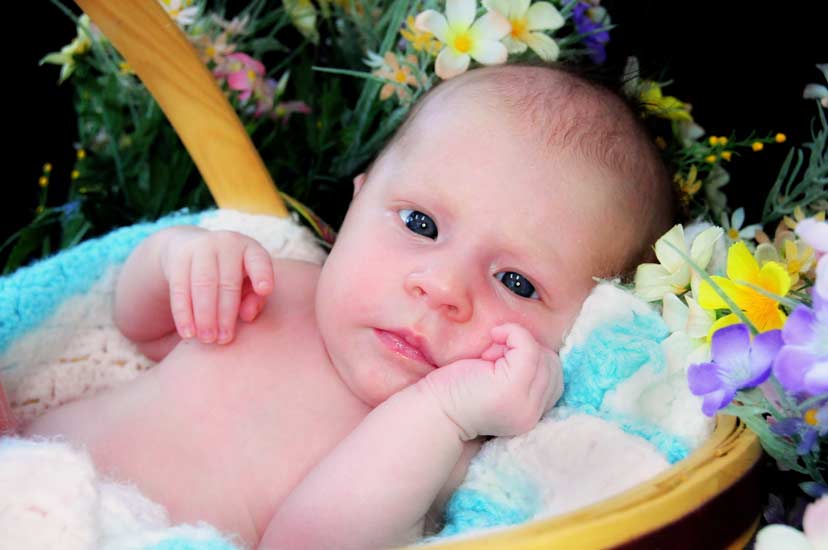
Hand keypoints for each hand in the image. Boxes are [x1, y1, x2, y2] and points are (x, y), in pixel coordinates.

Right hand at [161, 228, 274, 343]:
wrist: (193, 247)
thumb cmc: (232, 273)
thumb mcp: (248, 281)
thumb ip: (255, 299)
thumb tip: (247, 316)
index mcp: (250, 249)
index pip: (259, 260)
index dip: (262, 274)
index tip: (265, 290)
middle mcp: (226, 243)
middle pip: (227, 282)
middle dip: (226, 314)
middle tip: (224, 340)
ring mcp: (201, 247)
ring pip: (202, 285)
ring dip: (204, 316)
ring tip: (207, 339)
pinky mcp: (178, 258)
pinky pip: (180, 288)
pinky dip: (183, 313)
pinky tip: (188, 332)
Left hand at [420, 323, 562, 439]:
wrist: (432, 411)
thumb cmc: (457, 392)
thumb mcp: (498, 385)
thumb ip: (523, 376)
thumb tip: (535, 345)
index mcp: (531, 415)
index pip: (553, 377)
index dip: (531, 360)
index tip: (498, 363)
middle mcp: (532, 413)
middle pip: (552, 364)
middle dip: (523, 352)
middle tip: (490, 358)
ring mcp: (525, 402)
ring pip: (543, 355)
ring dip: (515, 345)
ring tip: (488, 356)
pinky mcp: (513, 387)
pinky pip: (528, 347)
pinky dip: (513, 333)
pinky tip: (494, 336)